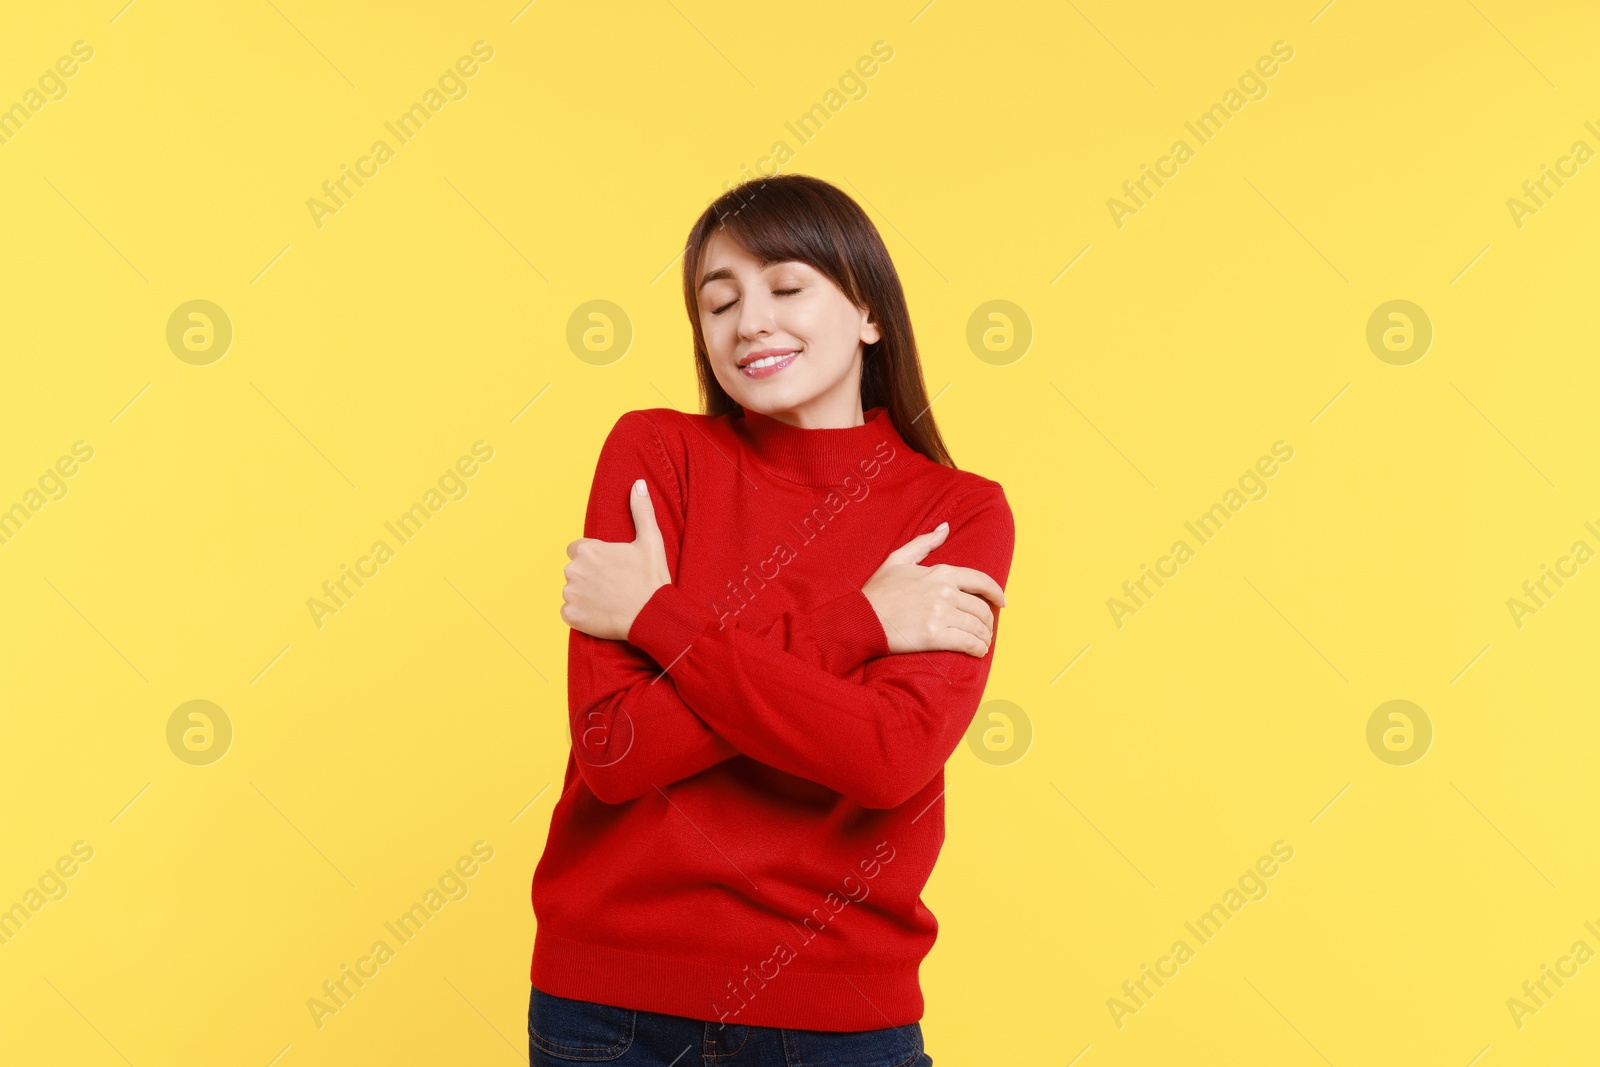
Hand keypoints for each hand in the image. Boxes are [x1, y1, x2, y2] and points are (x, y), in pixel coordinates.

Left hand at [560, 479, 672, 640]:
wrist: (653, 616)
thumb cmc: (652, 578)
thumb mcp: (651, 540)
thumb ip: (641, 510)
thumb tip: (638, 484)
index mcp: (587, 549)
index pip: (577, 550)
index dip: (594, 558)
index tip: (610, 568)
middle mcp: (573, 570)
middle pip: (575, 571)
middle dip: (589, 577)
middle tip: (613, 585)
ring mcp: (570, 594)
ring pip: (572, 592)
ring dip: (585, 596)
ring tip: (609, 601)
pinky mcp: (571, 616)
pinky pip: (570, 613)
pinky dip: (582, 614)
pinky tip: (601, 613)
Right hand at [862, 522, 1007, 657]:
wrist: (861, 619)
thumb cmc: (878, 591)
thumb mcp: (898, 559)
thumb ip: (924, 543)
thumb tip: (945, 528)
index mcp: (941, 573)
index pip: (981, 581)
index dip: (996, 593)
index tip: (1002, 602)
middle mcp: (945, 592)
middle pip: (981, 608)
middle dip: (988, 621)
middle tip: (986, 630)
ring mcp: (941, 614)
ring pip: (977, 627)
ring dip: (984, 637)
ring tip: (982, 642)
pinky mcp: (936, 635)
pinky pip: (968, 643)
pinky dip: (978, 649)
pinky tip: (978, 651)